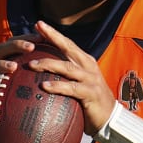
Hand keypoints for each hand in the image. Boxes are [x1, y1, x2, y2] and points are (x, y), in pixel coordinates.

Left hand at [29, 20, 116, 134]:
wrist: (110, 118)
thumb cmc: (89, 101)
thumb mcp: (78, 84)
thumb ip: (65, 76)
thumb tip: (40, 74)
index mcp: (84, 61)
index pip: (67, 43)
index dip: (53, 33)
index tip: (38, 24)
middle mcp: (88, 66)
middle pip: (68, 47)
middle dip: (52, 36)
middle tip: (36, 28)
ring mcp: (91, 79)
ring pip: (67, 67)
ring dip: (48, 65)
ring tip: (31, 65)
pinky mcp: (91, 93)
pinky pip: (71, 88)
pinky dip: (57, 86)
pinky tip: (44, 86)